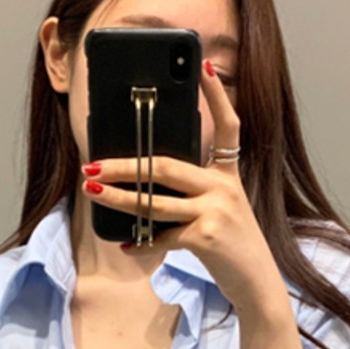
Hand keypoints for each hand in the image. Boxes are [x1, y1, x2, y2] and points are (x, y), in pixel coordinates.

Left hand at [80, 59, 283, 313]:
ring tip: (92, 190)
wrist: (257, 282)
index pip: (229, 126)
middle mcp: (223, 188)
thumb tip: (149, 186)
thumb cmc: (233, 246)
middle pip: (164, 166)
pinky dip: (142, 242)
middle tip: (92, 163)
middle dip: (124, 165)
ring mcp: (215, 211)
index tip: (203, 66)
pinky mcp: (206, 237)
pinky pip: (163, 236)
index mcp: (228, 175)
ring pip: (154, 201)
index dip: (216, 95)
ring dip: (117, 198)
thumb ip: (197, 193)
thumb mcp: (224, 210)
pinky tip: (127, 245)